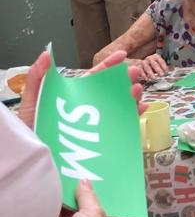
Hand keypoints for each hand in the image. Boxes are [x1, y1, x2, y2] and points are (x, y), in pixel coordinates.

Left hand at [18, 49, 144, 130]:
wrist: (34, 162)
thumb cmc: (31, 132)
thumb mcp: (31, 102)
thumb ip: (37, 78)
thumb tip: (46, 54)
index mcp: (75, 97)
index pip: (94, 78)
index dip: (108, 66)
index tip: (122, 55)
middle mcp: (90, 109)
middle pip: (112, 90)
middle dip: (125, 79)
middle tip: (134, 71)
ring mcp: (98, 124)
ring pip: (120, 106)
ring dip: (131, 96)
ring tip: (137, 89)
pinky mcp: (104, 141)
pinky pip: (123, 127)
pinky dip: (134, 117)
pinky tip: (140, 109)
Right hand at [41, 180, 115, 216]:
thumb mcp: (94, 213)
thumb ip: (89, 196)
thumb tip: (85, 181)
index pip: (106, 205)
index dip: (100, 191)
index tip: (94, 174)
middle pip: (85, 206)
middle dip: (80, 192)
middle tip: (73, 171)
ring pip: (69, 211)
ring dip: (65, 199)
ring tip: (61, 178)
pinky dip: (53, 208)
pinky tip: (50, 193)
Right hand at [134, 54, 167, 81]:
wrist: (139, 64)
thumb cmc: (151, 65)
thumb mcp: (158, 65)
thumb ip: (164, 67)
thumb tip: (172, 69)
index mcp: (156, 57)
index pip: (161, 61)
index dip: (164, 66)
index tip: (166, 71)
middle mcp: (149, 59)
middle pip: (154, 64)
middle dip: (158, 69)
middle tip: (162, 75)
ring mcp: (143, 63)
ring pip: (147, 67)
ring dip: (151, 73)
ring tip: (154, 78)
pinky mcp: (138, 67)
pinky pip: (141, 71)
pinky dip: (144, 75)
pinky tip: (147, 79)